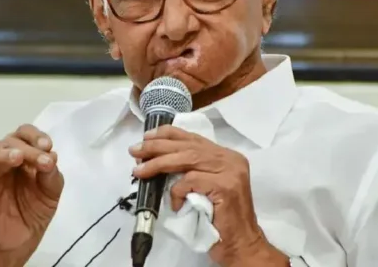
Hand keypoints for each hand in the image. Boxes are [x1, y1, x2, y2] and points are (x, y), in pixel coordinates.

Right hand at [0, 124, 63, 258]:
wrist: (23, 237)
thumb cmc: (36, 208)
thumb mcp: (51, 191)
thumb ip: (51, 174)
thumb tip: (51, 156)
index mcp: (24, 153)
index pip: (26, 134)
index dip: (36, 136)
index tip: (47, 146)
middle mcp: (5, 157)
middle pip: (10, 140)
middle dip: (27, 149)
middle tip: (41, 161)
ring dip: (4, 153)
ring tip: (17, 158)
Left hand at [129, 126, 286, 266]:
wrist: (241, 243)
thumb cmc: (220, 219)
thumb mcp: (205, 187)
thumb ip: (192, 170)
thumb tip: (157, 159)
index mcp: (227, 156)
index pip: (194, 138)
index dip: (168, 135)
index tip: (147, 136)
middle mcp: (231, 159)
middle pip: (188, 146)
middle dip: (158, 147)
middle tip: (135, 151)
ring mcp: (231, 172)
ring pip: (188, 159)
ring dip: (159, 164)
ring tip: (140, 171)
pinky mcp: (225, 187)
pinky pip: (191, 181)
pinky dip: (177, 191)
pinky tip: (175, 205)